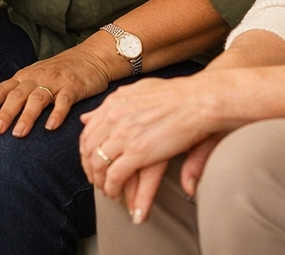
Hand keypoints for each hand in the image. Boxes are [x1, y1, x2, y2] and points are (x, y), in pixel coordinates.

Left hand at [0, 44, 113, 136]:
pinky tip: (51, 127)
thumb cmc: (62, 71)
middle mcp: (37, 78)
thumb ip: (22, 91)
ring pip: (38, 98)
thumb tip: (0, 114)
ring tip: (18, 133)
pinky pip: (64, 101)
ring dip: (27, 116)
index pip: (1, 90)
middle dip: (4, 113)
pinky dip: (57, 113)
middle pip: (16, 95)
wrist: (92, 56)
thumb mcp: (37, 77)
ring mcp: (55, 82)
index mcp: (24, 76)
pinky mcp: (74, 87)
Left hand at [78, 76, 225, 218]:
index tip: (91, 159)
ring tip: (107, 190)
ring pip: (98, 164)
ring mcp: (123, 134)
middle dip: (90, 168)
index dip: (87, 149)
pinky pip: (115, 175)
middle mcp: (114, 117)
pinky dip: (112, 187)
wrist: (198, 100)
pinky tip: (116, 193)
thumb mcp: (138, 91)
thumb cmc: (178, 96)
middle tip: (96, 179)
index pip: (89, 130)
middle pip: (88, 148)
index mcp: (115, 103)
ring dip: (100, 181)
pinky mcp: (137, 152)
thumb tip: (86, 118)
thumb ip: (114, 106)